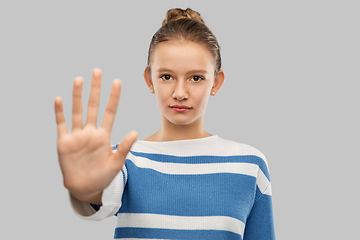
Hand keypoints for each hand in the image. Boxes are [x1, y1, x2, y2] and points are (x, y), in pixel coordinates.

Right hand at [54, 68, 136, 203]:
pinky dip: (60, 112)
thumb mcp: (117, 163)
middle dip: (95, 89)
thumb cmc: (103, 176)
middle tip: (97, 71)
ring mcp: (77, 135)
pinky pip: (62, 124)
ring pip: (77, 111)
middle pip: (93, 106)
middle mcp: (90, 131)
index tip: (118, 81)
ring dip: (77, 96)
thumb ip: (124, 147)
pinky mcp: (64, 142)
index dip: (114, 97)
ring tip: (79, 80)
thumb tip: (135, 131)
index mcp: (104, 135)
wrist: (86, 188)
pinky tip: (59, 99)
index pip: (110, 111)